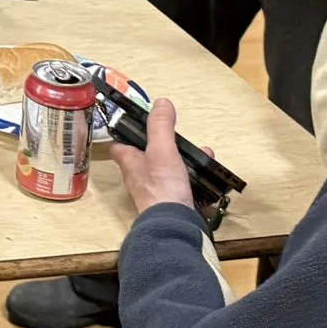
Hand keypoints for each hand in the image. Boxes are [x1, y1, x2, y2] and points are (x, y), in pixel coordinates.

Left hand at [112, 98, 197, 215]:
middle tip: (183, 141)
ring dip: (186, 161)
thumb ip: (160, 125)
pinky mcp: (171, 204)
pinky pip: (181, 186)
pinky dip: (194, 179)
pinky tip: (207, 176)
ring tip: (203, 155)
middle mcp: (138, 178)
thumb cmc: (162, 186)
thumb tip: (160, 102)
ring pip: (168, 170)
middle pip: (149, 157)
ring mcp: (155, 193)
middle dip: (168, 146)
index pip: (119, 146)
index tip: (139, 125)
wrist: (175, 225)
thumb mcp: (162, 149)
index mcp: (130, 163)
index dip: (126, 134)